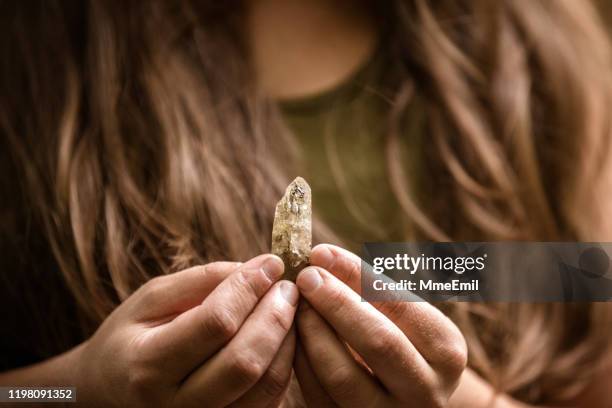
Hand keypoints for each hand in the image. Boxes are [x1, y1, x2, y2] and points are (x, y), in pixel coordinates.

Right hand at [75, 254, 298, 406]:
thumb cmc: (133, 338)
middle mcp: (175, 406)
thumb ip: (202, 280)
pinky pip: (271, 399)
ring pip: (266, 384)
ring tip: (287, 307)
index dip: (249, 289)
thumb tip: (259, 267)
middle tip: (288, 286)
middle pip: (245, 361)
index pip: (215, 323)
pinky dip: (284, 363)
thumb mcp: (151, 299)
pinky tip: (280, 335)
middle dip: (276, 315)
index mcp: (148, 365)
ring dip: (288, 339)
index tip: (271, 263)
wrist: (112, 392)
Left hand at [294, 244, 466, 407]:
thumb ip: (370, 288)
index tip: (321, 253)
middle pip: (377, 341)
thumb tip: (322, 258)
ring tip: (296, 303)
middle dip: (336, 302)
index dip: (356, 275)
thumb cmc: (402, 343)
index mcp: (447, 352)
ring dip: (313, 332)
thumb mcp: (403, 318)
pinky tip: (292, 333)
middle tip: (306, 276)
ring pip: (343, 376)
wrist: (406, 402)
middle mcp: (427, 392)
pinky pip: (320, 395)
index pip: (399, 305)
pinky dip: (302, 360)